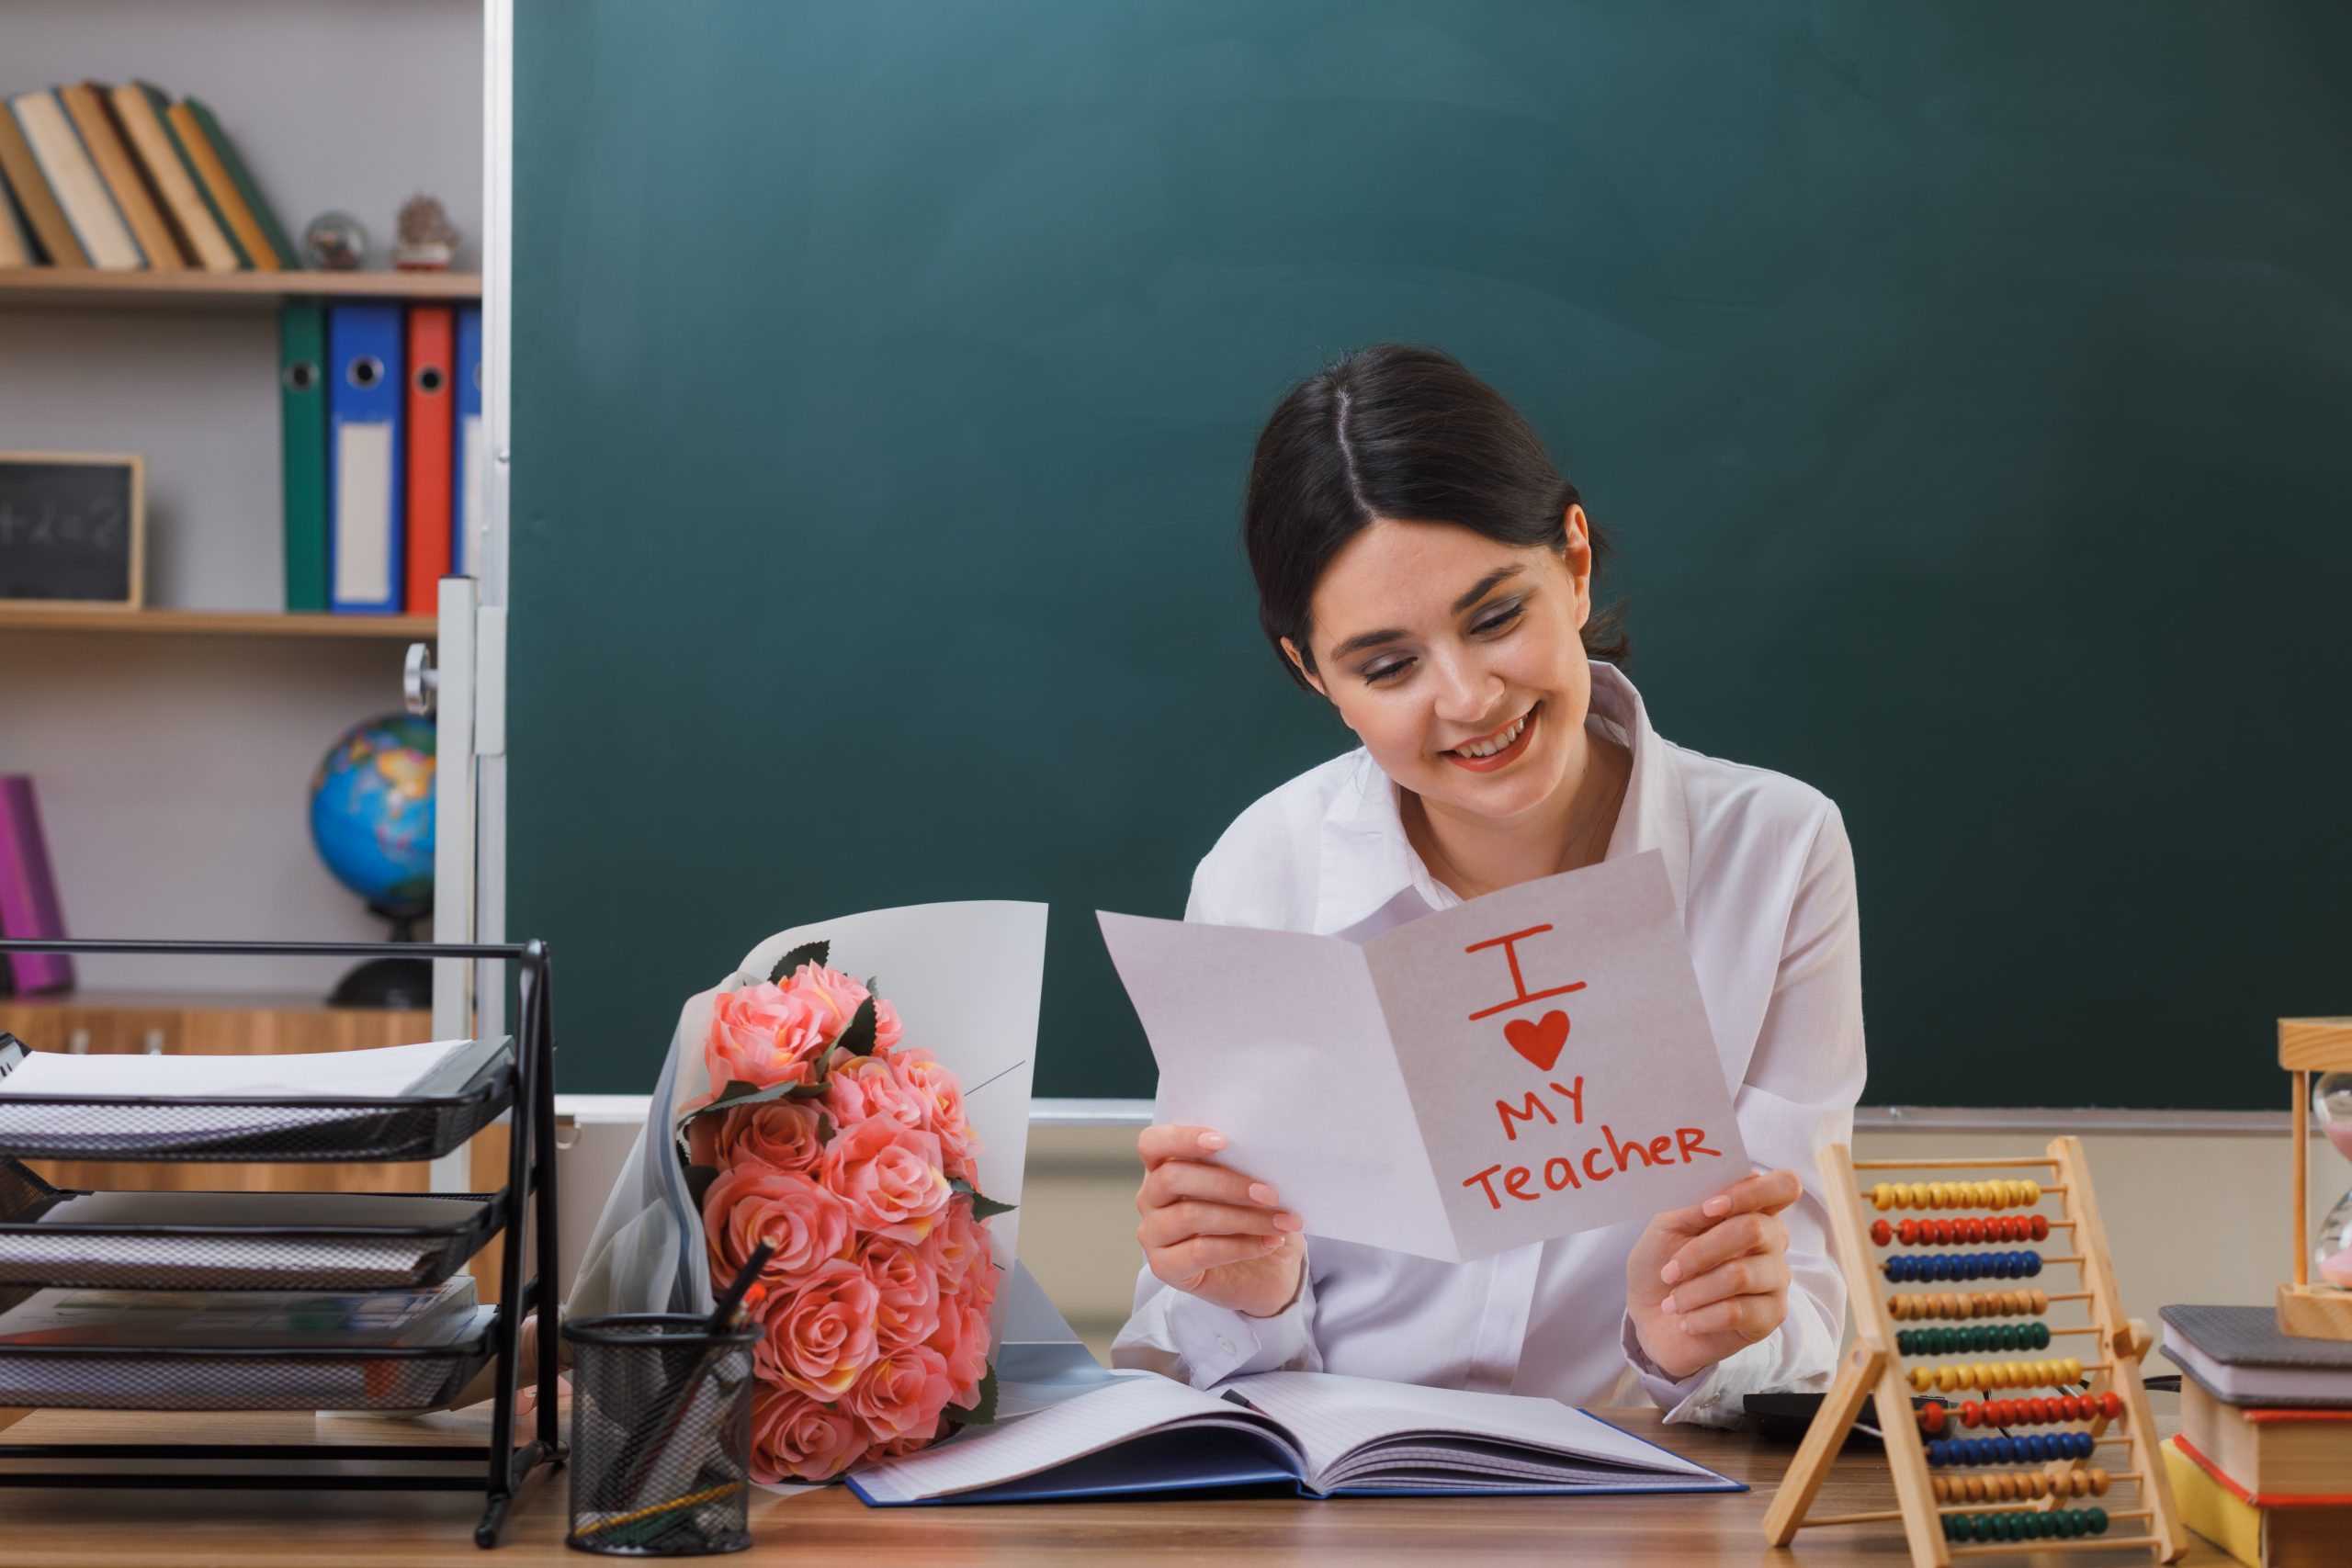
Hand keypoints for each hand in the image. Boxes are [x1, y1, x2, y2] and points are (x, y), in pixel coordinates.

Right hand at [1136, 1124, 1305, 1317]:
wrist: (1263, 1272)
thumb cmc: (1252, 1218)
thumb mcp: (1248, 1186)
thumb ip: (1243, 1165)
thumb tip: (1263, 1152)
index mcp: (1163, 1167)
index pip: (1152, 1143)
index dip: (1181, 1138)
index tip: (1224, 1141)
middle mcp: (1150, 1199)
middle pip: (1171, 1178)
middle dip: (1227, 1183)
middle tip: (1270, 1194)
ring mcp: (1153, 1235)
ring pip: (1190, 1216)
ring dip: (1244, 1218)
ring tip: (1280, 1222)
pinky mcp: (1165, 1268)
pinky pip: (1200, 1251)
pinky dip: (1241, 1245)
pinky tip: (1269, 1243)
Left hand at [1625, 1168, 1801, 1382]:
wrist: (1652, 1317)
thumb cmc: (1661, 1263)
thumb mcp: (1667, 1226)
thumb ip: (1694, 1206)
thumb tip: (1717, 1193)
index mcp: (1753, 1210)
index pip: (1783, 1186)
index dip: (1751, 1192)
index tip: (1708, 1208)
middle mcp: (1774, 1242)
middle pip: (1754, 1229)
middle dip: (1700, 1251)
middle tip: (1669, 1272)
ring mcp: (1777, 1280)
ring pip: (1740, 1275)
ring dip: (1694, 1291)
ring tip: (1673, 1302)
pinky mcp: (1771, 1317)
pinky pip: (1737, 1312)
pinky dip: (1700, 1317)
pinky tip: (1686, 1321)